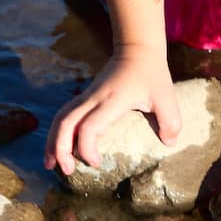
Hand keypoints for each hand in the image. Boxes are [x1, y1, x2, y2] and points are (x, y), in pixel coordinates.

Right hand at [43, 45, 181, 176]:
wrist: (136, 49)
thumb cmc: (151, 74)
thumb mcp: (166, 96)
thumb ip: (170, 121)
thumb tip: (168, 144)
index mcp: (112, 100)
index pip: (89, 126)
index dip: (87, 147)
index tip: (96, 163)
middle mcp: (94, 98)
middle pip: (66, 123)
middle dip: (60, 149)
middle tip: (67, 171)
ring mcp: (86, 96)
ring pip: (60, 118)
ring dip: (53, 142)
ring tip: (50, 165)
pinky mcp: (84, 97)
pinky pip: (64, 115)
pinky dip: (57, 133)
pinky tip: (58, 149)